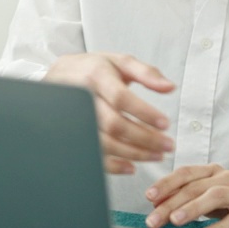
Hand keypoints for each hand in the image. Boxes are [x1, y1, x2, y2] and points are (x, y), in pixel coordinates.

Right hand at [45, 52, 174, 174]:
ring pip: (105, 143)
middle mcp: (83, 98)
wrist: (59, 75)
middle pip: (114, 124)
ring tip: (156, 155)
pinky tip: (131, 166)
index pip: (121, 98)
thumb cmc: (94, 69)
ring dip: (133, 153)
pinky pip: (92, 155)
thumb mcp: (120, 61)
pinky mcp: (73, 135)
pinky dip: (113, 166)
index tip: (165, 124)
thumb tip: (170, 87)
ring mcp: (75, 119)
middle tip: (168, 145)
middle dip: (145, 138)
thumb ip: (146, 73)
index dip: (144, 113)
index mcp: (96, 76)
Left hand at [143, 165, 228, 227]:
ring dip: (193, 208)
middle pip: (194, 187)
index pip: (185, 173)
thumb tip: (157, 205)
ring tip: (176, 220)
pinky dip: (218, 227)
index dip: (165, 184)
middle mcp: (226, 178)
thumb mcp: (211, 195)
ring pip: (214, 196)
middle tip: (154, 219)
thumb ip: (188, 197)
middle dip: (171, 203)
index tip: (149, 197)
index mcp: (212, 171)